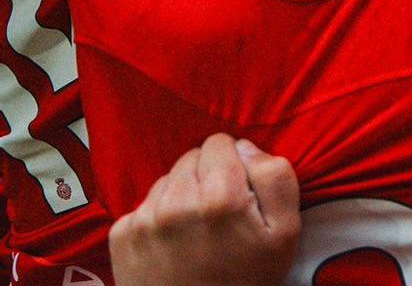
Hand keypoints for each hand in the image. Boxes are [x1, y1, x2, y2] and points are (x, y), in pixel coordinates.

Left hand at [108, 134, 298, 285]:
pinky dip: (158, 216)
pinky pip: (144, 205)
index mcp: (220, 197)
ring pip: (167, 180)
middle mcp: (176, 202)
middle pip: (191, 158)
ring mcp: (144, 219)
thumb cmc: (247, 279)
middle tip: (217, 213)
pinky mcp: (121, 236)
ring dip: (182, 194)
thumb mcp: (286, 232)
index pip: (220, 143)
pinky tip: (172, 242)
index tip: (238, 190)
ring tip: (194, 230)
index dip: (233, 163)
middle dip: (206, 176)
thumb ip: (275, 177)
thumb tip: (245, 146)